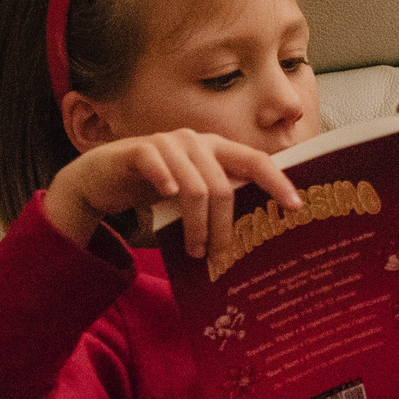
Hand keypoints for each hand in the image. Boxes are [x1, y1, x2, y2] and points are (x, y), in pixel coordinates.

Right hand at [45, 130, 301, 263]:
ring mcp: (167, 143)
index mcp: (217, 150)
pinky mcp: (138, 149)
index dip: (278, 182)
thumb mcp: (192, 194)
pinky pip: (156, 163)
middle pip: (223, 186)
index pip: (256, 161)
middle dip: (223, 226)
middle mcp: (197, 142)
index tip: (296, 206)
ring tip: (195, 251)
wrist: (101, 177)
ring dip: (196, 224)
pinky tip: (167, 196)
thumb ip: (218, 201)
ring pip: (194, 186)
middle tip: (219, 255)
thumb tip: (251, 239)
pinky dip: (164, 181)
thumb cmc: (155, 189)